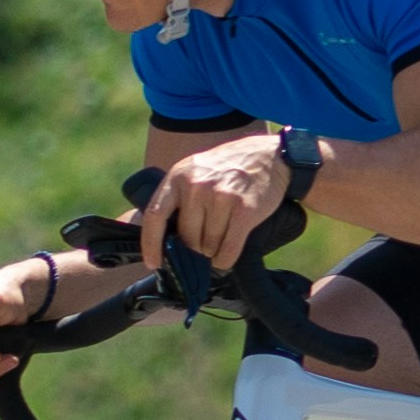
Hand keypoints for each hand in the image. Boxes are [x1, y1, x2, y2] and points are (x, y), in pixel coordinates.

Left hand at [148, 126, 296, 273]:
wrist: (269, 156)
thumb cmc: (228, 168)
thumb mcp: (195, 171)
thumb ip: (177, 197)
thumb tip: (157, 234)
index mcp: (178, 176)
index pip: (154, 215)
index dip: (150, 244)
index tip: (153, 263)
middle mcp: (197, 185)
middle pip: (186, 238)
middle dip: (196, 247)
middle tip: (207, 240)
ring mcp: (220, 196)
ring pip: (208, 246)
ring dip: (213, 251)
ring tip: (222, 237)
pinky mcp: (244, 210)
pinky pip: (227, 251)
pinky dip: (225, 260)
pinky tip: (227, 256)